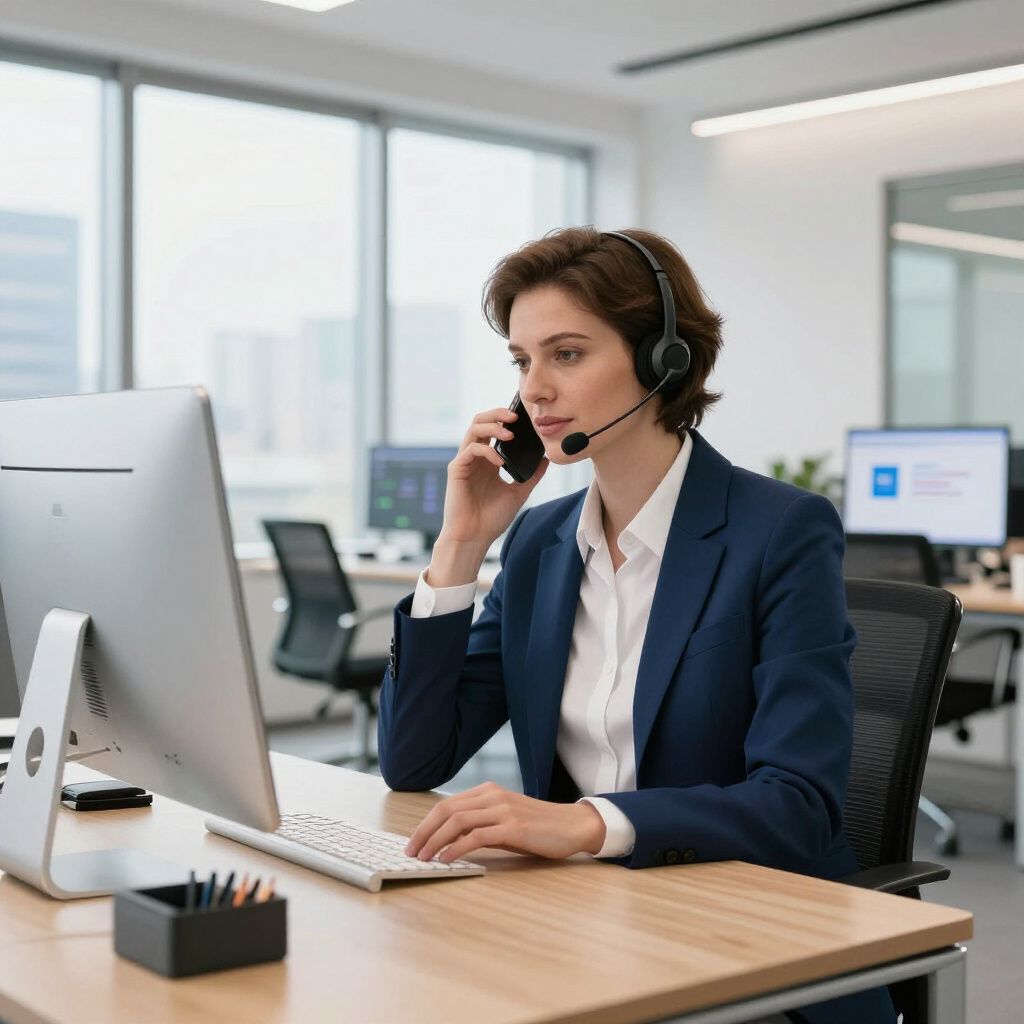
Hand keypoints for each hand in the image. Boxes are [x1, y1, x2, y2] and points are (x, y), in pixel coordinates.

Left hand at [404, 782, 605, 862]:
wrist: (572, 826)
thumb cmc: (538, 827)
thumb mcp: (504, 820)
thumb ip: (480, 824)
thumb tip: (448, 841)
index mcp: (488, 792)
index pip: (447, 805)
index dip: (426, 823)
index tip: (413, 841)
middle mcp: (493, 796)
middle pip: (446, 810)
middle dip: (423, 832)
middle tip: (410, 851)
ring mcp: (503, 810)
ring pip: (457, 821)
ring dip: (435, 841)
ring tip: (424, 858)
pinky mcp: (513, 827)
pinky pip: (476, 836)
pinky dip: (456, 848)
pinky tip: (447, 859)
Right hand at [437, 407, 548, 550]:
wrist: (474, 538)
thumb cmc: (491, 519)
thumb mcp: (518, 493)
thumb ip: (531, 475)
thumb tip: (547, 459)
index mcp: (488, 461)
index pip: (493, 429)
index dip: (506, 419)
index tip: (524, 417)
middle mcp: (475, 458)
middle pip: (481, 421)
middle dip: (497, 413)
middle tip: (516, 416)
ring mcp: (465, 462)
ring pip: (473, 429)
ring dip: (493, 427)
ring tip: (510, 433)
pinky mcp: (457, 470)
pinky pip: (471, 450)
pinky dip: (487, 451)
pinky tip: (500, 462)